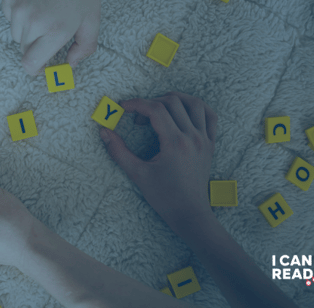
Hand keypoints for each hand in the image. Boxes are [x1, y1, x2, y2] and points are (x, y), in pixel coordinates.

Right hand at [1, 0, 100, 74]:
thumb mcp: (93, 18)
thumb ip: (84, 47)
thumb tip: (70, 65)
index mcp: (56, 30)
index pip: (31, 64)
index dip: (36, 68)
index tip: (43, 65)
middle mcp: (33, 22)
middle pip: (24, 50)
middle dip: (36, 46)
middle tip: (51, 29)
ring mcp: (17, 9)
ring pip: (17, 33)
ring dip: (28, 30)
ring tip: (44, 10)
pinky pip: (10, 17)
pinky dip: (20, 14)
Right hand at [100, 92, 217, 229]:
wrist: (189, 214)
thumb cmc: (164, 197)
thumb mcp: (137, 174)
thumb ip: (118, 151)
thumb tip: (104, 132)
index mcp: (175, 143)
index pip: (155, 109)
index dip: (136, 104)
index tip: (123, 107)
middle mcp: (192, 137)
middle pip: (173, 102)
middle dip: (151, 103)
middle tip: (138, 118)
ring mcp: (204, 139)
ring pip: (194, 104)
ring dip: (174, 99)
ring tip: (159, 107)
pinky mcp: (210, 144)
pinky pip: (210, 116)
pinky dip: (197, 108)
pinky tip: (183, 111)